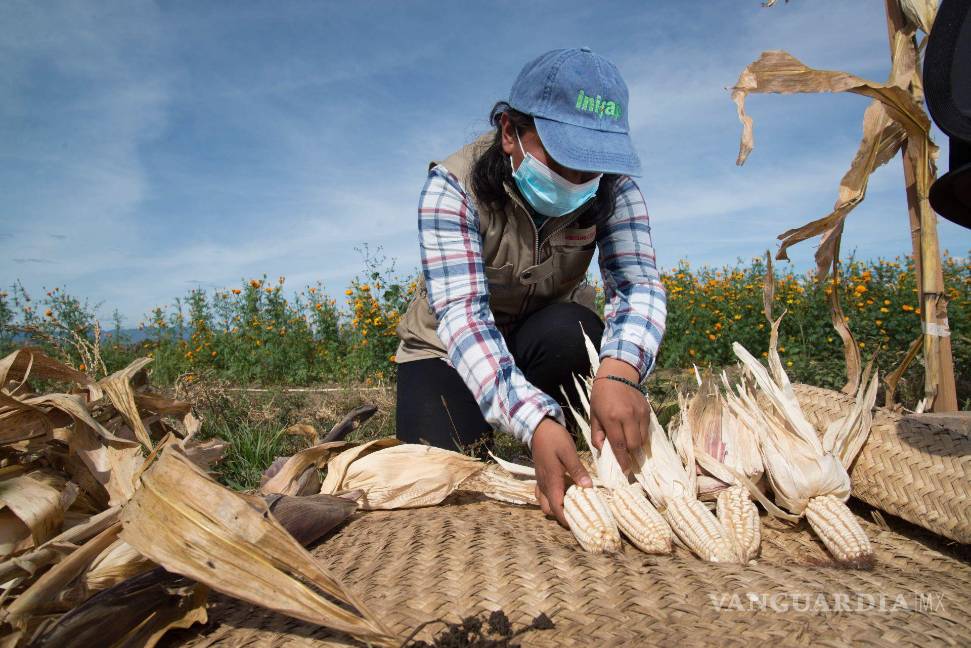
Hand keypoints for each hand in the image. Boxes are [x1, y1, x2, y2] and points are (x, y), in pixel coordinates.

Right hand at [530, 418, 592, 527]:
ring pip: (544, 502)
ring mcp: (540, 480)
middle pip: (548, 509)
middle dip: (560, 516)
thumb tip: (588, 488)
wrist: (538, 428)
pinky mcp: (541, 475)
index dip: (565, 520)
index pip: (556, 508)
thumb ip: (577, 470)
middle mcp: (544, 484)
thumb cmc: (554, 439)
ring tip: (571, 506)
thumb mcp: (568, 453)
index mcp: (551, 481)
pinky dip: (550, 498)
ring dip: (554, 507)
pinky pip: (542, 493)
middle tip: (576, 515)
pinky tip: (562, 493)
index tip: (577, 526)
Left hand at [589, 358, 650, 473]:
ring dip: (638, 447)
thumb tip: (602, 450)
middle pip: (634, 445)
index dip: (623, 460)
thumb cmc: (601, 395)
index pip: (619, 445)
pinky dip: (642, 436)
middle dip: (632, 456)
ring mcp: (639, 413)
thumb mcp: (594, 414)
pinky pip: (647, 430)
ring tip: (632, 450)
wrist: (617, 374)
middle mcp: (628, 416)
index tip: (626, 471)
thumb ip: (597, 433)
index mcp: (612, 418)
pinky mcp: (647, 410)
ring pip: (643, 439)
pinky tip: (636, 436)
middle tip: (629, 462)